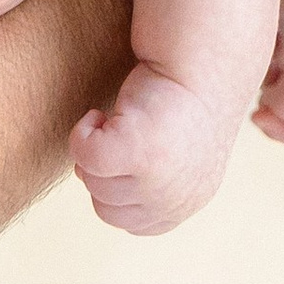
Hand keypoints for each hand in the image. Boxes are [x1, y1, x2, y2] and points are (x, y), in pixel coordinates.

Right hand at [72, 61, 240, 236]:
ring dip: (95, 146)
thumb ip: (144, 181)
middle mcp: (176, 199)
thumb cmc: (183, 98)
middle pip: (106, 208)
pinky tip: (100, 113)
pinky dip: (82, 132)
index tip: (125, 151)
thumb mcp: (172, 153)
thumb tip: (87, 178)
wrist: (202, 59)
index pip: (132, 224)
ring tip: (119, 117)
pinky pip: (84, 156)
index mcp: (188, 201)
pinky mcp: (137, 153)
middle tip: (118, 131)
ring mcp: (157, 181)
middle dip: (103, 170)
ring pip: (93, 182)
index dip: (117, 187)